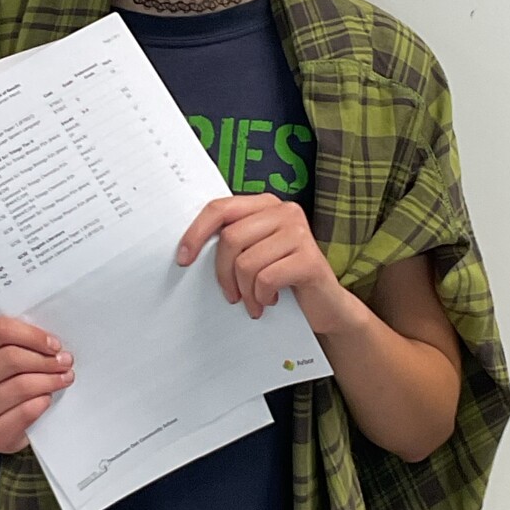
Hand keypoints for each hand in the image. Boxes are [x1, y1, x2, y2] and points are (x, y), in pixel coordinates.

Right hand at [0, 315, 72, 454]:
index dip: (31, 334)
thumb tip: (50, 343)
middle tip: (64, 361)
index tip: (53, 343)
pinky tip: (47, 397)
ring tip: (64, 377)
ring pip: (21, 386)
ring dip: (50, 380)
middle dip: (45, 359)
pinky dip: (42, 402)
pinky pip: (25, 413)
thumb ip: (9, 342)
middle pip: (11, 359)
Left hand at [175, 195, 357, 335]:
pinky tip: (270, 301)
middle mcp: (284, 211)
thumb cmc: (283, 279)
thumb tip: (187, 250)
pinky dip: (261, 297)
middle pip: (230, 238)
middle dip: (223, 273)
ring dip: (245, 291)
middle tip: (231, 295)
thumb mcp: (254, 254)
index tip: (182, 259)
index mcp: (265, 204)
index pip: (220, 208)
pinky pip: (266, 278)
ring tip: (253, 301)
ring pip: (246, 262)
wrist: (326, 305)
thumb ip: (232, 243)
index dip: (196, 233)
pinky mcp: (310, 259)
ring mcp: (300, 232)